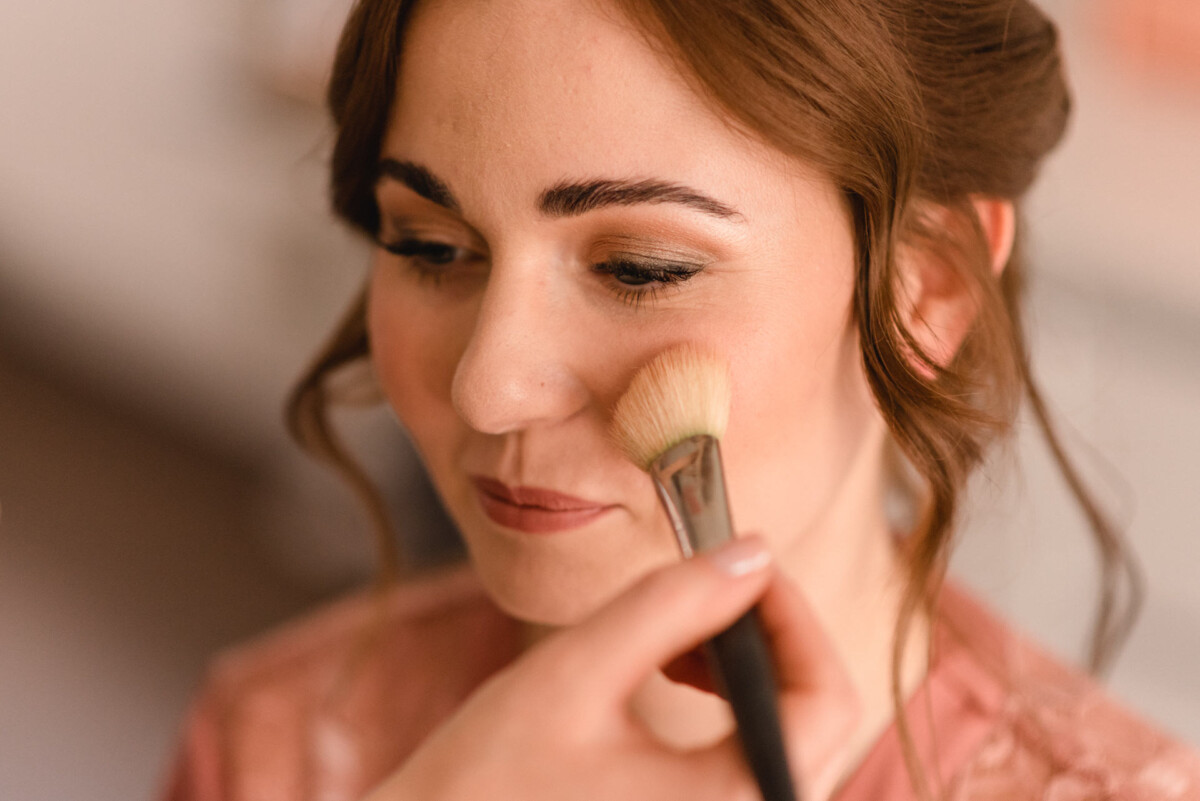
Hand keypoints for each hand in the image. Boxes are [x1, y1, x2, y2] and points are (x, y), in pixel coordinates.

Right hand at [363, 536, 860, 800]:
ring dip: (749, 670)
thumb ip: (670, 604)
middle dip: (769, 635)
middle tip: (706, 587)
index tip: (738, 560)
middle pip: (818, 719)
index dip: (793, 612)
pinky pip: (755, 767)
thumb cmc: (481, 785)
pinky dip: (730, 709)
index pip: (826, 698)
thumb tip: (751, 551)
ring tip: (675, 634)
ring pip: (789, 740)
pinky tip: (673, 672)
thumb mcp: (574, 674)